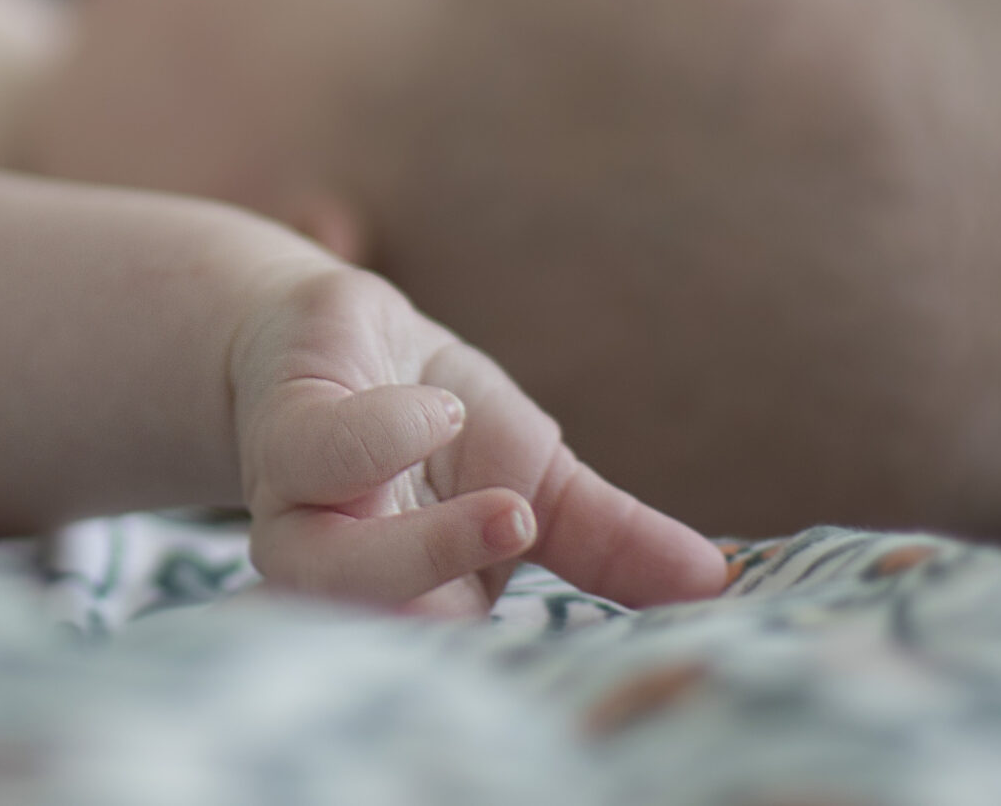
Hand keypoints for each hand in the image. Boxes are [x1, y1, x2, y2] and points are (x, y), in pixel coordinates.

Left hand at [231, 264, 728, 614]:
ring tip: (509, 508)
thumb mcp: (537, 474)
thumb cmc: (432, 411)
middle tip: (531, 545)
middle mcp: (346, 577)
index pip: (459, 660)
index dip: (517, 669)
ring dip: (421, 549)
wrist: (331, 331)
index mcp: (418, 601)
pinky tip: (440, 413)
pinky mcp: (281, 435)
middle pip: (383, 629)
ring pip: (327, 571)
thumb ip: (610, 539)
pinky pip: (320, 456)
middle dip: (452, 602)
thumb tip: (719, 580)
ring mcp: (301, 512)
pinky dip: (386, 438)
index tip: (620, 655)